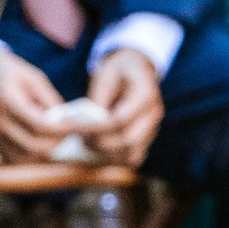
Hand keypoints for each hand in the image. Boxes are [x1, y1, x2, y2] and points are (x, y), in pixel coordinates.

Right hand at [0, 36, 69, 163]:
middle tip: (65, 133)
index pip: (39, 126)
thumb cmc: (1, 69)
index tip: (74, 127)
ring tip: (51, 138)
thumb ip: (48, 98)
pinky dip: (28, 155)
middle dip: (54, 143)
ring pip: (22, 158)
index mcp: (7, 99)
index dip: (61, 129)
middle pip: (32, 146)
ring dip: (42, 152)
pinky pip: (11, 157)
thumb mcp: (29, 75)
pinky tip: (35, 141)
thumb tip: (64, 119)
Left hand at [82, 44, 162, 165]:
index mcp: (146, 94)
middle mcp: (154, 115)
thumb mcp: (105, 75)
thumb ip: (98, 100)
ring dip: (106, 155)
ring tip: (86, 144)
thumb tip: (87, 125)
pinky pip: (132, 158)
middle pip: (128, 142)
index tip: (74, 129)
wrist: (136, 68)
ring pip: (131, 155)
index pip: (121, 120)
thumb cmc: (119, 69)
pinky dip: (114, 159)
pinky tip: (97, 150)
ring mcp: (152, 129)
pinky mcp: (146, 139)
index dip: (96, 128)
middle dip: (100, 144)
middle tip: (79, 139)